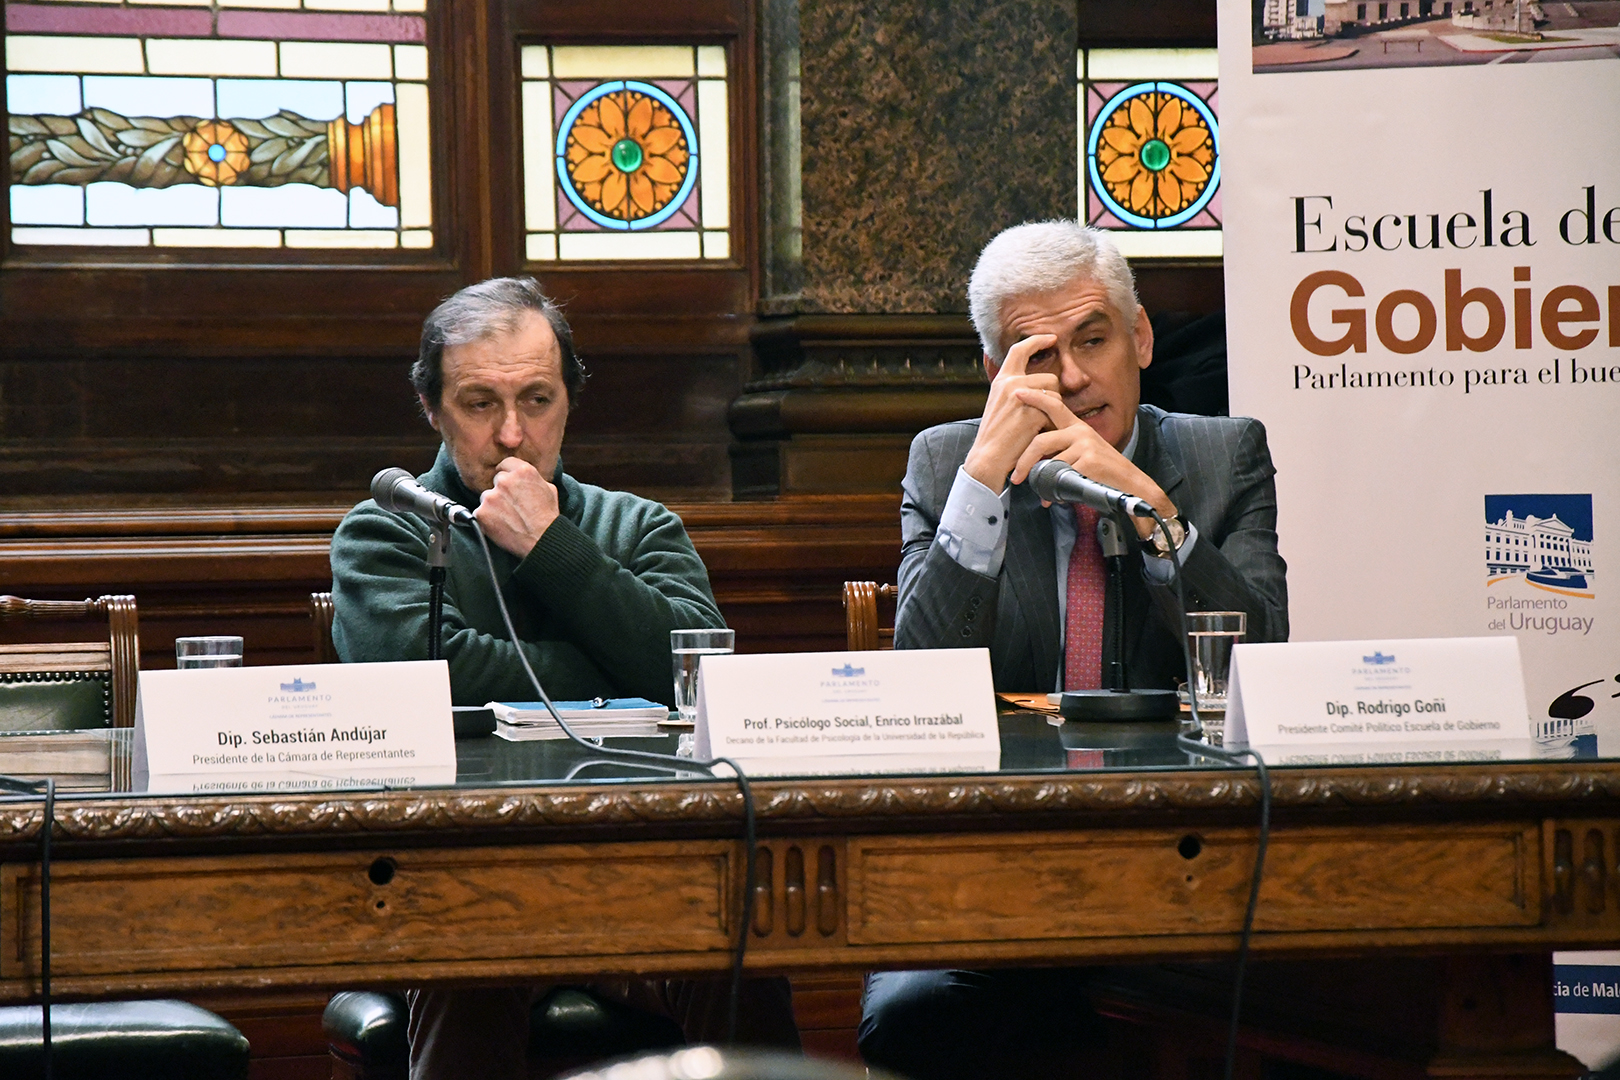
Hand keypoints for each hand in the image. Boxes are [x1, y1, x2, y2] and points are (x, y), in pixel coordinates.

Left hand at [474, 457, 558, 557]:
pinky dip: (487, 520)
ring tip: (507, 518)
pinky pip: (480, 513)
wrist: (542, 539)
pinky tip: (500, 526)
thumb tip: (526, 478)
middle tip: (511, 506)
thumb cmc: (548, 517)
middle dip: (501, 492)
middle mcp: (504, 480)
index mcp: (522, 471)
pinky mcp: (481, 513)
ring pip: (487, 497)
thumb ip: (534, 479)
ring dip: (493, 506)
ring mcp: (491, 496)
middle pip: (496, 481)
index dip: (507, 474)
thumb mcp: (549, 489)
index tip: (509, 484)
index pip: (505, 464)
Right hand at [962, 334, 1060, 491]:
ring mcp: (1021, 397)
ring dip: (1052, 409)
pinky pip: (1055, 409)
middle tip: (1038, 415)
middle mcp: (1011, 383)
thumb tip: (1041, 384)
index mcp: (1002, 380)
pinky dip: (1051, 422)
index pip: (1020, 350)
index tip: (1051, 338)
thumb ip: (1016, 390)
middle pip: (1049, 378)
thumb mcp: (1000, 405)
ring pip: (1055, 393)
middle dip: (1051, 395)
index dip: (1037, 340)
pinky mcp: (1032, 412)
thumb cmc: (996, 436)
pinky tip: (1038, 432)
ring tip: (1036, 425)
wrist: (988, 457)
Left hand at [1008, 388, 1176, 539]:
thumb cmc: (1103, 473)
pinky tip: (1055, 499)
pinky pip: (1061, 476)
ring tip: (1041, 493)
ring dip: (1041, 482)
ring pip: (1050, 463)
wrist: (1131, 486)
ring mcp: (1085, 445)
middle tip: (1015, 476)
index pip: (1054, 406)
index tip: (1018, 393)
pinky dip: (1054, 492)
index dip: (1035, 397)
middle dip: (1024, 461)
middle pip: (1041, 441)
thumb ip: (1060, 451)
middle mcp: (1081, 432)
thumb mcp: (1082, 454)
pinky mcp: (1089, 460)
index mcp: (1077, 427)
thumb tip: (1033, 461)